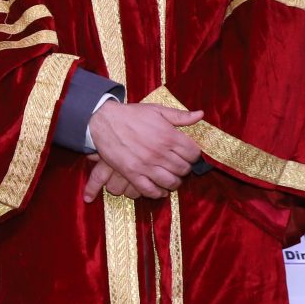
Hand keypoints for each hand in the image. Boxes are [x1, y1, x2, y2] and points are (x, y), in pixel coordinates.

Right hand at [86, 101, 203, 199]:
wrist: (104, 121)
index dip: (194, 155)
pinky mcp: (132, 173)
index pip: (193, 154)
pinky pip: (149, 190)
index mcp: (169, 136)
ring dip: (174, 182)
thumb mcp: (157, 110)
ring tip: (171, 177)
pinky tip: (160, 190)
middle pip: (183, 169)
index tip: (188, 155)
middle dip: (184, 169)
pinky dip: (157, 193)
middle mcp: (160, 152)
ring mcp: (146, 165)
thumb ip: (180, 116)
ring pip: (170, 182)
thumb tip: (200, 115)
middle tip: (179, 166)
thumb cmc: (131, 114)